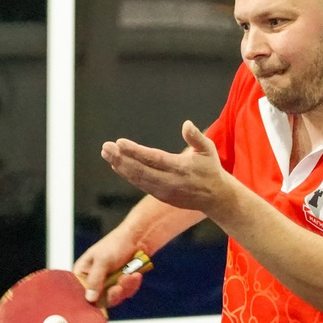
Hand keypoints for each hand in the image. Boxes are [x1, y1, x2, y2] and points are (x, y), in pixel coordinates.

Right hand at [73, 230, 148, 307]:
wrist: (138, 238)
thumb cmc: (116, 243)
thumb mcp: (103, 260)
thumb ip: (95, 279)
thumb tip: (89, 298)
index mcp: (83, 272)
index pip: (80, 293)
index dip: (89, 299)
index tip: (101, 298)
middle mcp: (94, 280)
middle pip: (99, 300)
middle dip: (112, 293)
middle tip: (119, 287)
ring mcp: (108, 283)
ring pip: (115, 297)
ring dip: (124, 287)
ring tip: (131, 275)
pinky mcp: (122, 285)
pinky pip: (126, 292)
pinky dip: (132, 284)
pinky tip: (136, 274)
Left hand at [101, 122, 236, 219]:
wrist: (215, 198)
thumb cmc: (211, 169)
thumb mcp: (208, 150)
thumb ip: (197, 137)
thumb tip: (186, 124)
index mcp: (180, 168)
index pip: (153, 158)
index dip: (135, 151)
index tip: (119, 143)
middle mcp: (169, 181)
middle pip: (140, 170)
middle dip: (120, 158)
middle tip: (106, 147)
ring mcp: (163, 191)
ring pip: (137, 178)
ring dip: (120, 166)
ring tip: (106, 153)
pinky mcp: (160, 196)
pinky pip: (140, 184)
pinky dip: (127, 174)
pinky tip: (117, 165)